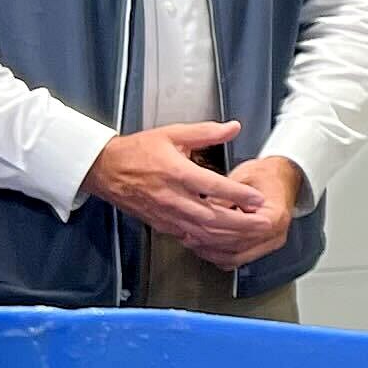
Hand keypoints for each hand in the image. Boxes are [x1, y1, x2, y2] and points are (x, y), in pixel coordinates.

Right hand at [83, 122, 263, 252]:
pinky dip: (208, 240)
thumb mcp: (172, 133)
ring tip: (249, 233)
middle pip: (211, 216)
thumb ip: (205, 132)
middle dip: (241, 223)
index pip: (213, 186)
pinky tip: (224, 239)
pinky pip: (188, 236)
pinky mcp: (161, 224)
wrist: (105, 169)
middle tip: (262, 222)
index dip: (238, 194)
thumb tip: (233, 127)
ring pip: (202, 231)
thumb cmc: (137, 151)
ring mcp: (166, 214)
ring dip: (228, 235)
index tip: (257, 198)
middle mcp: (172, 196)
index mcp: (176, 172)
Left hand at [182, 154, 306, 271]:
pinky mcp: (262, 247)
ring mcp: (270, 243)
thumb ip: (225, 195)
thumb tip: (203, 208)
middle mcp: (276, 233)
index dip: (218, 229)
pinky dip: (219, 257)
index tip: (197, 224)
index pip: (243, 230)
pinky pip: (237, 259)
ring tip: (192, 241)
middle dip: (210, 241)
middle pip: (238, 246)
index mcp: (275, 215)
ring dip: (212, 252)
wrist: (281, 177)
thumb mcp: (244, 176)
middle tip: (187, 233)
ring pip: (236, 257)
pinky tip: (205, 248)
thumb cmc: (265, 174)